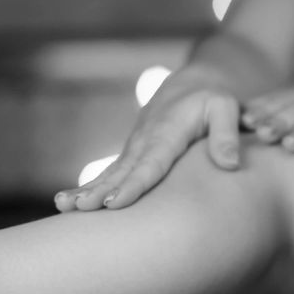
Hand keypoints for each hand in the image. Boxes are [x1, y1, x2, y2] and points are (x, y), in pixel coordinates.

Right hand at [54, 66, 243, 211]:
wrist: (191, 84)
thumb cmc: (212, 100)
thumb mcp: (226, 108)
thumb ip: (227, 134)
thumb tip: (231, 165)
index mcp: (168, 131)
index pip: (150, 163)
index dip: (133, 184)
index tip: (114, 202)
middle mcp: (145, 141)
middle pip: (122, 170)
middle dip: (99, 190)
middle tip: (79, 209)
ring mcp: (134, 148)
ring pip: (110, 172)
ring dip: (86, 189)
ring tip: (63, 207)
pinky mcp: (131, 155)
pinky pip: (109, 173)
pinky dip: (89, 186)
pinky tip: (69, 204)